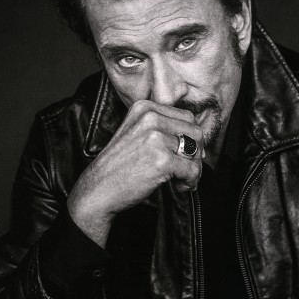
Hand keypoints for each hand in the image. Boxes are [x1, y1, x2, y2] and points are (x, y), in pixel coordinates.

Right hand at [67, 99, 203, 246]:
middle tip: (187, 169)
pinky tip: (180, 186)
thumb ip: (163, 129)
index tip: (187, 155)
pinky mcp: (162, 160)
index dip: (192, 138)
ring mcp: (156, 138)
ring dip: (194, 169)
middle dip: (196, 154)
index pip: (187, 117)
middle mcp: (151, 118)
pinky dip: (190, 181)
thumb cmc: (119, 167)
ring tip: (183, 179)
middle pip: (195, 132)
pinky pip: (192, 170)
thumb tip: (199, 140)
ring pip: (196, 151)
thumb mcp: (137, 134)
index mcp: (145, 108)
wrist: (98, 189)